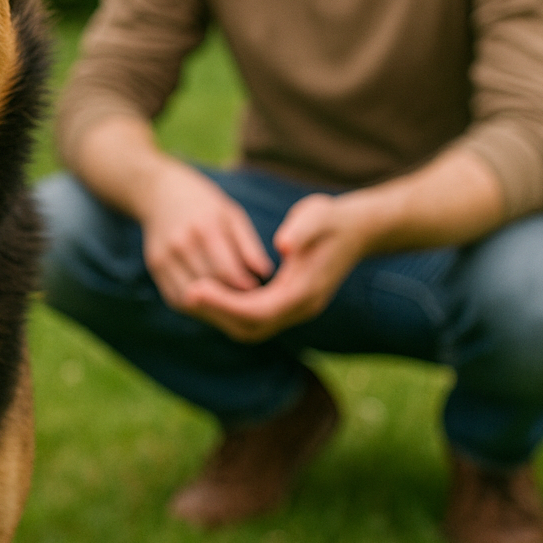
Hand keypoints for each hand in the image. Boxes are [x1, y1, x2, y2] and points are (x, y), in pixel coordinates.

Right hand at [138, 161, 274, 313]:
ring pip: (191, 297)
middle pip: (209, 286)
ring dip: (213, 308)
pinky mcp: (154, 266)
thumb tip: (265, 273)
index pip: (227, 271)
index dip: (245, 287)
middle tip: (250, 306)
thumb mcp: (232, 215)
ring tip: (231, 309)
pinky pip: (175, 297)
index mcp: (205, 228)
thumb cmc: (205, 205)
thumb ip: (248, 244)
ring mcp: (164, 256)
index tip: (260, 293)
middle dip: (232, 300)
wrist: (161, 192)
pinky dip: (194, 306)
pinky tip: (210, 303)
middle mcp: (181, 243)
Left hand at [186, 191, 370, 342]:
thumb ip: (302, 230)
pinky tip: (210, 291)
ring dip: (221, 315)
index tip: (196, 288)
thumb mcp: (318, 215)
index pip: (260, 311)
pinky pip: (254, 317)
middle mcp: (301, 307)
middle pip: (252, 327)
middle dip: (218, 313)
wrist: (356, 230)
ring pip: (252, 327)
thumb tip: (284, 245)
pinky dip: (230, 310)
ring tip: (193, 293)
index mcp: (307, 290)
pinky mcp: (288, 303)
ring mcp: (295, 309)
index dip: (225, 303)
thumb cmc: (332, 219)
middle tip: (187, 293)